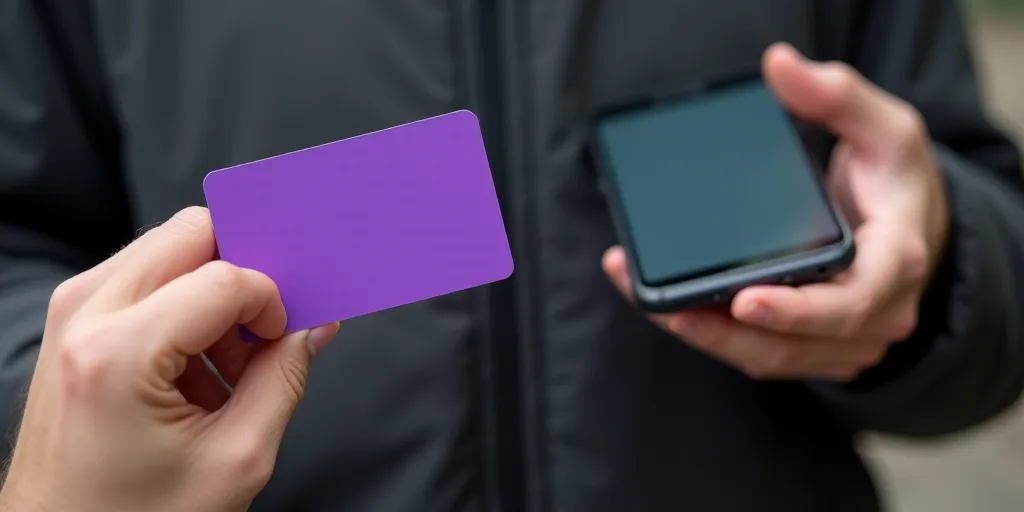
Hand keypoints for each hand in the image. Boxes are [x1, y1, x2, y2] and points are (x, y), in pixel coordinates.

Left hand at [0, 207, 338, 511]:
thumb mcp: (235, 460)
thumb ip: (284, 378)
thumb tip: (315, 324)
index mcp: (120, 354)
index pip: (226, 278)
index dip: (273, 304)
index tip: (285, 343)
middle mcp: (85, 315)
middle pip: (193, 232)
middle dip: (243, 274)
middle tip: (261, 335)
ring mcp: (72, 313)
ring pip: (170, 247)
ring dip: (213, 292)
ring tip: (223, 366)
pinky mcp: (73, 322)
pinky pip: (145, 276)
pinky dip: (184, 305)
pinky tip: (192, 370)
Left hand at [603, 43, 949, 381]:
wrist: (911, 228)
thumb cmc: (896, 182)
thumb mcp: (886, 128)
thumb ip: (838, 95)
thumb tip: (779, 66)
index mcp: (895, 264)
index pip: (849, 303)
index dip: (797, 310)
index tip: (744, 299)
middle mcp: (873, 317)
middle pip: (790, 344)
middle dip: (721, 329)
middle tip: (665, 306)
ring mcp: (842, 342)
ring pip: (766, 357)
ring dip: (704, 335)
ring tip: (647, 300)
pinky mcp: (811, 350)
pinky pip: (757, 353)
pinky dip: (712, 334)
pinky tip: (665, 306)